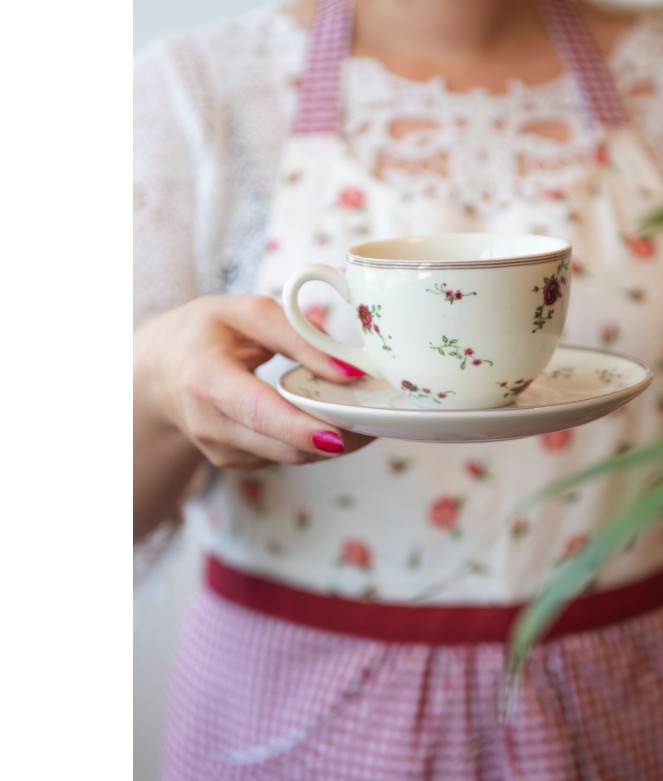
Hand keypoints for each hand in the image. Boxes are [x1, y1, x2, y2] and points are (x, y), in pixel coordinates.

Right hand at [135, 295, 372, 469]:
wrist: (161, 370)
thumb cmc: (206, 333)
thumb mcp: (248, 314)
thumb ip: (300, 336)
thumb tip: (350, 370)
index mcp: (206, 380)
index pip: (258, 411)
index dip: (300, 428)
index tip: (341, 435)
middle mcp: (209, 424)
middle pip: (284, 447)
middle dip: (338, 438)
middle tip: (380, 416)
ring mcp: (221, 450)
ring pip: (292, 458)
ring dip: (333, 442)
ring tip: (364, 414)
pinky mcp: (235, 463)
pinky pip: (286, 459)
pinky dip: (314, 443)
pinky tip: (329, 419)